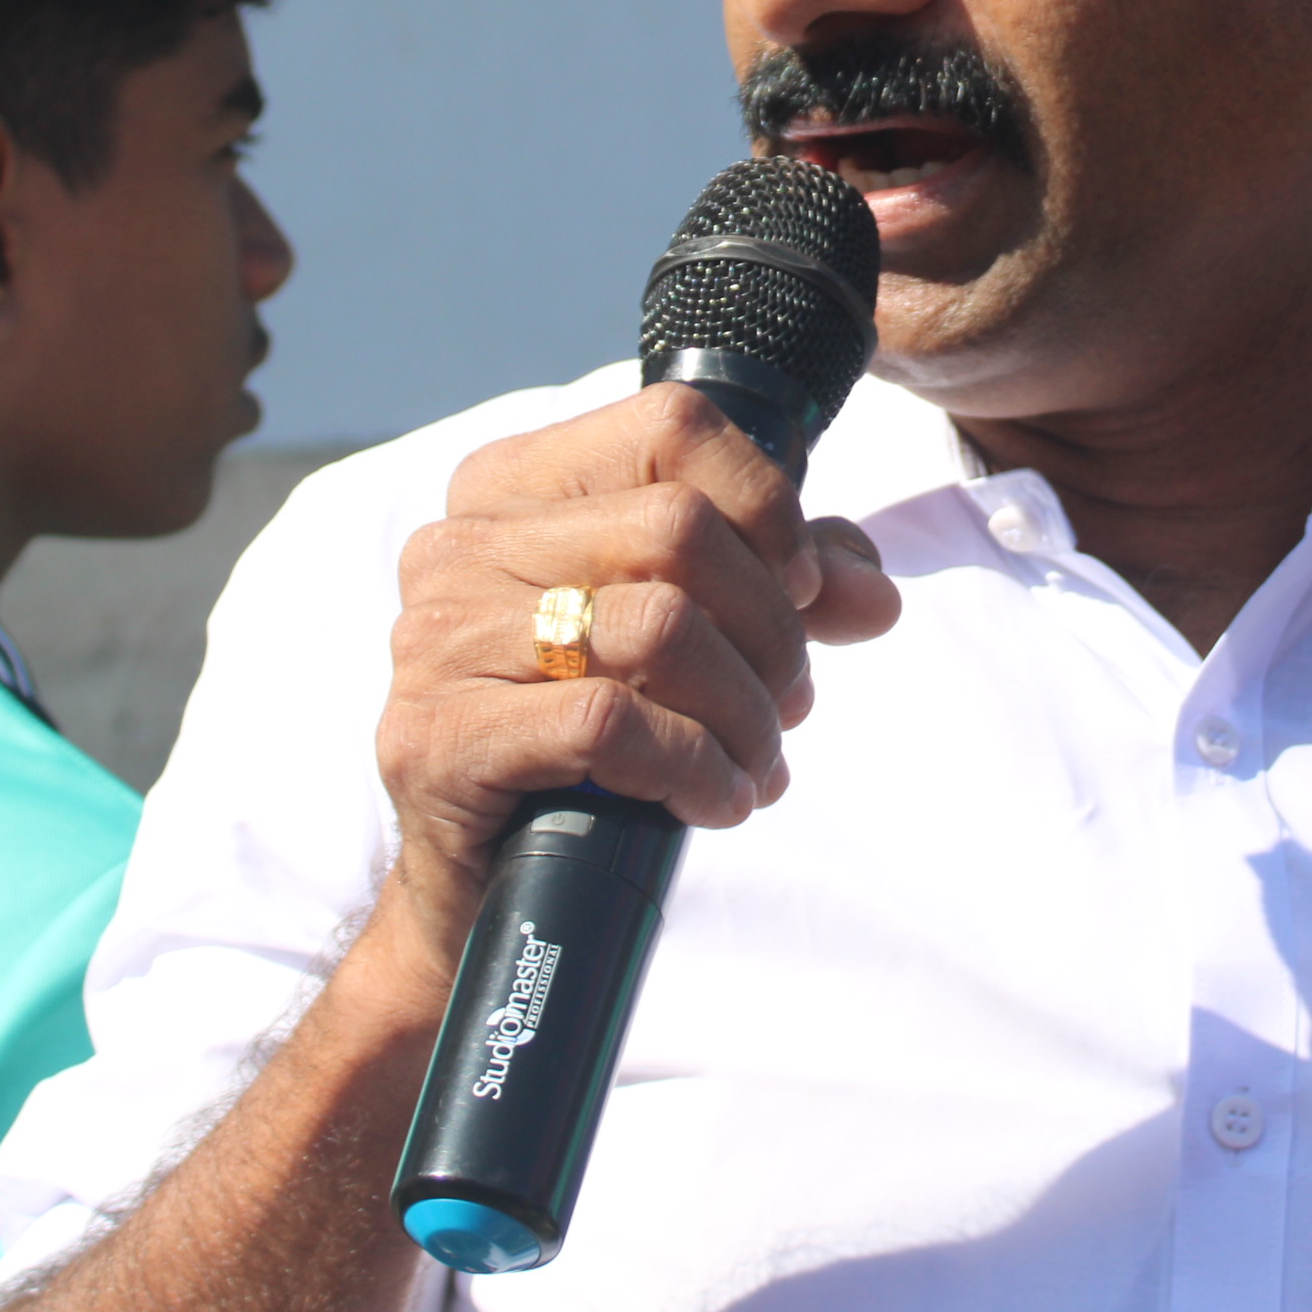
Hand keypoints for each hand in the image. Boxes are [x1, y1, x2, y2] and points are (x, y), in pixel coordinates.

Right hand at [375, 386, 899, 947]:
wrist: (484, 883)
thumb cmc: (587, 739)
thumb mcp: (689, 639)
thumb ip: (783, 590)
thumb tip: (873, 592)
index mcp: (515, 485)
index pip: (672, 427)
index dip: (766, 506)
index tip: (800, 589)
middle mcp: (462, 544)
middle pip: (679, 528)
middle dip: (770, 629)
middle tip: (787, 702)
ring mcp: (438, 639)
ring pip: (659, 628)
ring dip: (743, 711)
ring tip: (757, 761)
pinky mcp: (438, 736)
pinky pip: (608, 725)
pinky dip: (692, 768)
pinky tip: (714, 800)